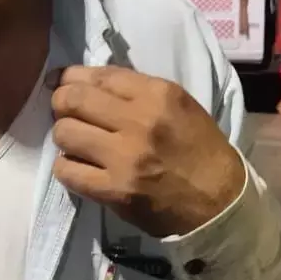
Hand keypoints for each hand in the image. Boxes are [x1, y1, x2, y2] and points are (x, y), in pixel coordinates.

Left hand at [49, 66, 244, 236]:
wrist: (220, 203)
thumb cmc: (199, 150)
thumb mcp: (179, 106)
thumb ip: (136, 91)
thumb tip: (89, 83)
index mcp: (158, 95)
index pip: (99, 75)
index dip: (71, 77)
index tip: (61, 82)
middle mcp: (139, 121)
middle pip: (73, 99)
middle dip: (60, 102)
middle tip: (63, 111)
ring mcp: (124, 157)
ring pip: (64, 133)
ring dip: (64, 136)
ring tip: (75, 142)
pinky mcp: (115, 190)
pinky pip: (68, 171)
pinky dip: (66, 168)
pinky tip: (77, 167)